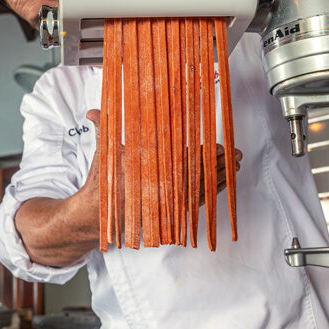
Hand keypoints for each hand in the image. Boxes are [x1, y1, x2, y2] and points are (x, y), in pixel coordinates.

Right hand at [83, 108, 242, 220]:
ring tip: (237, 165)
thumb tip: (92, 112)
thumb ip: (102, 129)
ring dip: (221, 177)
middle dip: (218, 163)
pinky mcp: (170, 213)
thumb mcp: (103, 153)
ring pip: (201, 189)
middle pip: (197, 174)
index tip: (217, 146)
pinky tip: (224, 184)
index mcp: (148, 171)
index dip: (202, 153)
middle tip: (236, 153)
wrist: (98, 215)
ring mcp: (167, 202)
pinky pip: (198, 204)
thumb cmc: (104, 184)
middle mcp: (160, 188)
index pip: (181, 161)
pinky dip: (213, 193)